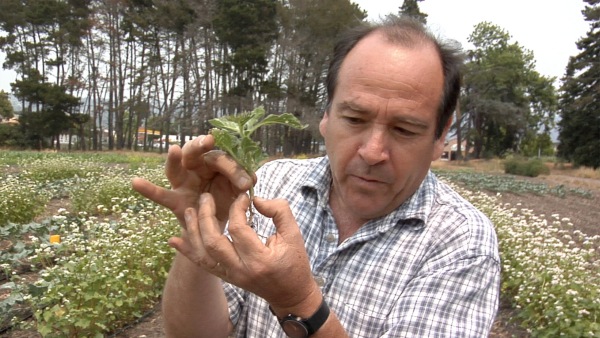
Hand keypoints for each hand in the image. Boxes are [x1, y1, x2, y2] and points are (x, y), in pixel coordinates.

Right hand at [131, 134, 253, 226]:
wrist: (218, 230)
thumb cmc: (229, 204)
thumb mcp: (239, 193)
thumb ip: (242, 184)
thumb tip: (249, 181)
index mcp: (216, 164)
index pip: (223, 159)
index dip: (234, 170)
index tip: (246, 184)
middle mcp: (197, 169)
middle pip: (196, 153)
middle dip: (201, 145)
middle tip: (209, 141)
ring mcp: (183, 184)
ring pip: (176, 168)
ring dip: (175, 159)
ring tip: (175, 149)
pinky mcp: (175, 201)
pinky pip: (160, 195)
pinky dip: (148, 189)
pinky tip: (135, 182)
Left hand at [171, 193, 319, 311]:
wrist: (290, 294)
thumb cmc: (295, 263)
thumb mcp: (295, 234)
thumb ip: (279, 211)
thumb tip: (255, 199)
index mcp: (260, 259)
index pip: (239, 229)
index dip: (237, 208)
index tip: (242, 196)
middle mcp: (241, 270)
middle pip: (214, 241)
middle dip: (206, 216)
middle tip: (206, 197)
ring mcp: (231, 276)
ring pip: (203, 253)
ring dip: (193, 231)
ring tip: (189, 211)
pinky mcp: (226, 277)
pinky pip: (202, 265)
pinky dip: (187, 252)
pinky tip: (174, 240)